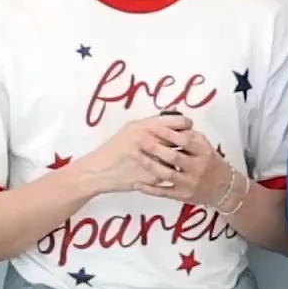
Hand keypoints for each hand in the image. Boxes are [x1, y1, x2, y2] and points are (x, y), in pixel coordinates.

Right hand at [68, 115, 189, 194]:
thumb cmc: (115, 147)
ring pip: (178, 158)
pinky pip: (170, 172)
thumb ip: (154, 121)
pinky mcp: (153, 177)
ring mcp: (153, 161)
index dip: (186, 124)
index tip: (188, 127)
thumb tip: (176, 111)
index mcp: (146, 127)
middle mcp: (151, 142)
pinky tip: (172, 169)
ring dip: (183, 157)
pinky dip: (173, 170)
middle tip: (188, 143)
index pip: (178, 122)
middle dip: (186, 141)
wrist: (100, 171)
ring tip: (183, 156)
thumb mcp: (132, 128)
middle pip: (181, 139)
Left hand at [131, 115, 238, 207]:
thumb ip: (190, 136)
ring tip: (135, 154)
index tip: (153, 126)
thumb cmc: (211, 163)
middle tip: (139, 138)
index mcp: (204, 153)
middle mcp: (197, 168)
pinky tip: (136, 183)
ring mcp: (189, 184)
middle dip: (155, 147)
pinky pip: (163, 192)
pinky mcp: (182, 196)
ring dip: (149, 164)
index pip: (185, 141)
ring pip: (166, 174)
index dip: (169, 134)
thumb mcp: (206, 146)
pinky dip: (149, 188)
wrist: (224, 189)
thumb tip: (172, 122)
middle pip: (174, 157)